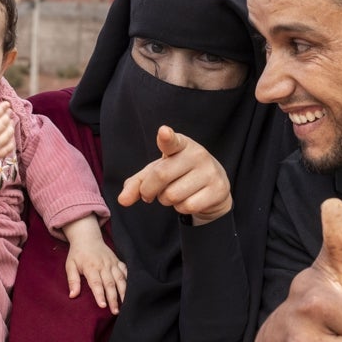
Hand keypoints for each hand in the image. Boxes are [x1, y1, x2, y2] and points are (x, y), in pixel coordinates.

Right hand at [0, 98, 15, 174]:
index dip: (2, 107)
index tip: (6, 104)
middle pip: (3, 122)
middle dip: (8, 115)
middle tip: (10, 111)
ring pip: (8, 134)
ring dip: (11, 126)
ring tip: (11, 121)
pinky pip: (9, 147)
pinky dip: (12, 140)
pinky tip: (11, 136)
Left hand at [62, 216, 127, 314]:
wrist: (87, 238)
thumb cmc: (78, 254)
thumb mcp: (70, 265)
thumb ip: (72, 280)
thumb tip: (72, 295)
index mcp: (91, 267)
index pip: (96, 283)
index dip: (100, 295)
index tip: (103, 306)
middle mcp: (103, 265)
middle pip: (110, 284)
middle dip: (113, 298)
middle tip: (115, 311)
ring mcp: (112, 263)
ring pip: (120, 278)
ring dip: (123, 292)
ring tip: (126, 304)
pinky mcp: (118, 261)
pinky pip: (125, 271)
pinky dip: (129, 280)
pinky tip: (132, 290)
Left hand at [116, 125, 232, 223]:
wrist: (213, 186)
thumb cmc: (178, 175)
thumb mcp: (156, 174)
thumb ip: (136, 184)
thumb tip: (123, 200)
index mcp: (181, 144)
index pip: (172, 141)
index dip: (166, 137)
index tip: (163, 132)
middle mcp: (197, 154)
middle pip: (161, 176)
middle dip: (148, 190)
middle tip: (150, 193)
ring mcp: (210, 171)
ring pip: (173, 195)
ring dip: (166, 200)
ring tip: (174, 193)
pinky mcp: (218, 190)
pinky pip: (187, 206)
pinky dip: (181, 208)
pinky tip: (188, 200)